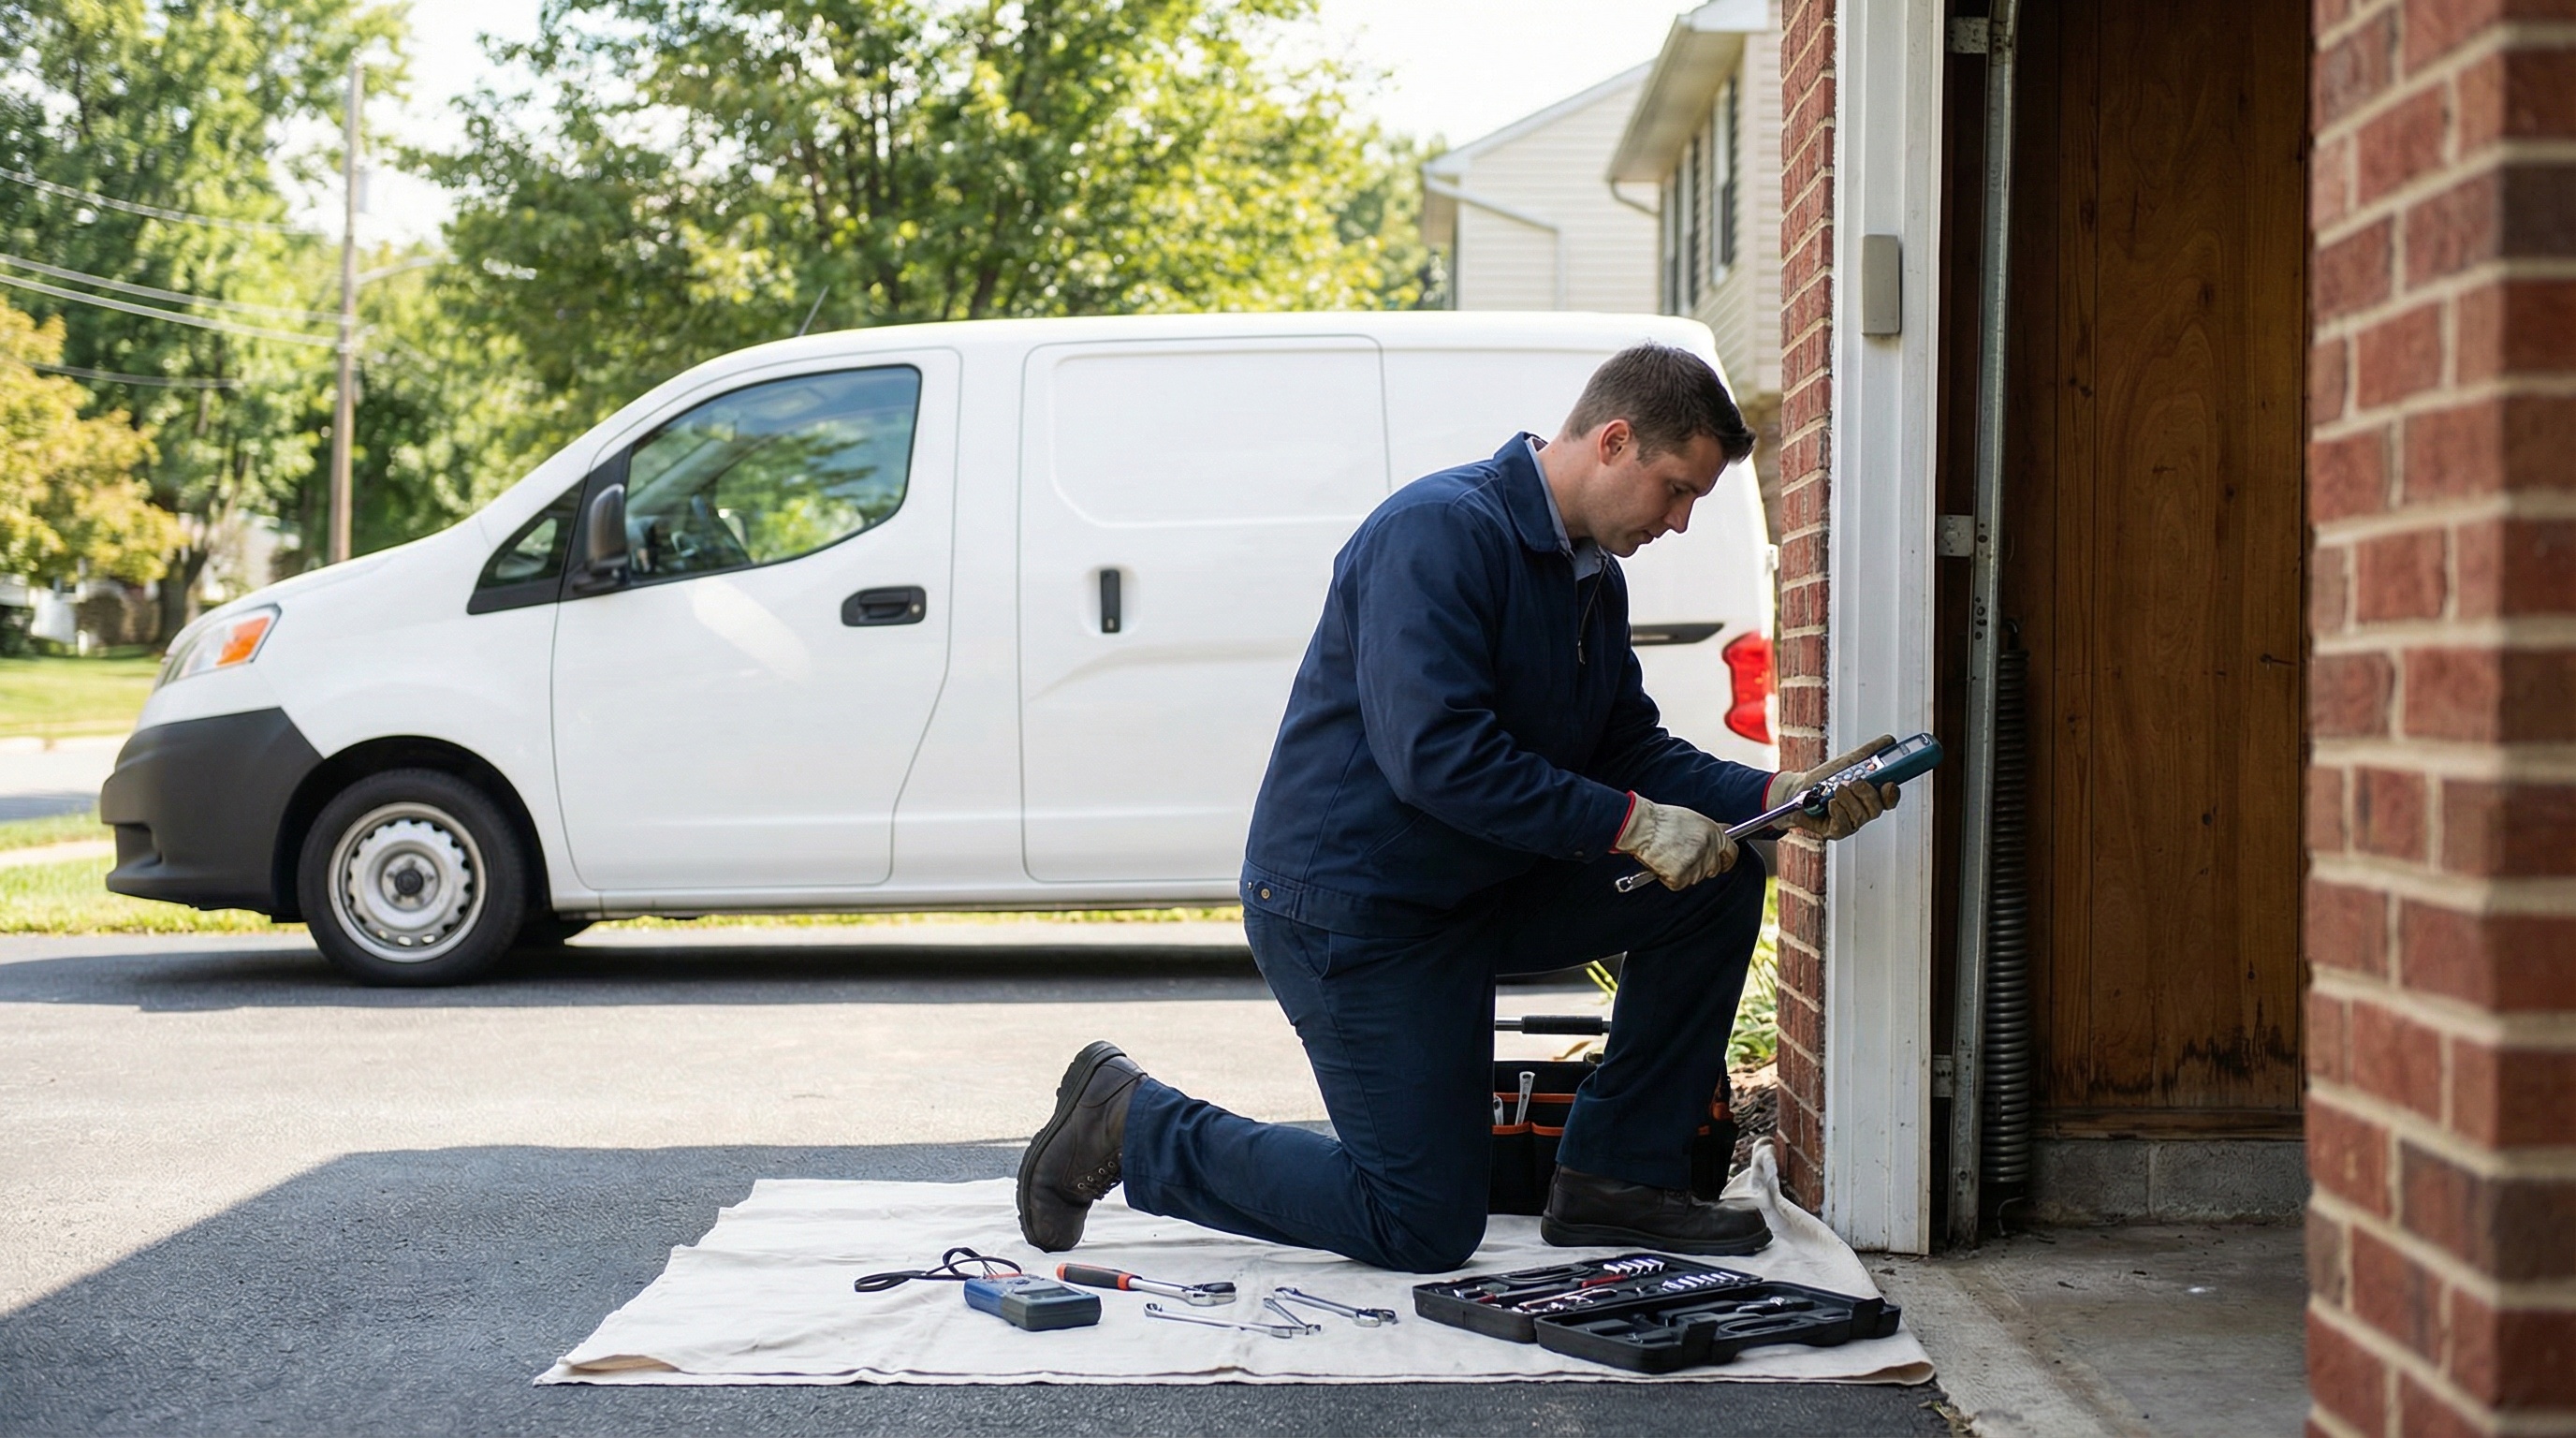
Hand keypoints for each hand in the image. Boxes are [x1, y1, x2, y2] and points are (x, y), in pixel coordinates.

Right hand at [1615, 794, 1737, 889]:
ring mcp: (1696, 866)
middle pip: (1713, 869)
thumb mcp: (1693, 819)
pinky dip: (1669, 877)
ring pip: (1695, 878)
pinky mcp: (1681, 877)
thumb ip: (1709, 832)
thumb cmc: (1662, 821)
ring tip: (1669, 854)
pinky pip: (1678, 883)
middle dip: (1701, 866)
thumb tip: (1723, 835)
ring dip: (1684, 871)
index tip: (1722, 863)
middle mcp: (1708, 851)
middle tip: (1683, 856)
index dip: (1726, 860)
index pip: (1731, 854)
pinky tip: (1663, 862)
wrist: (1643, 827)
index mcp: (1714, 835)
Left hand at [1769, 734, 1902, 839]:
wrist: (1798, 789)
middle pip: (1876, 809)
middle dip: (1867, 794)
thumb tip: (1890, 741)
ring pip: (1860, 816)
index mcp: (1870, 795)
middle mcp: (1863, 811)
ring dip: (1848, 800)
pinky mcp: (1836, 832)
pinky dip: (1838, 811)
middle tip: (1855, 783)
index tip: (1889, 784)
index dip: (1892, 794)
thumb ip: (1870, 751)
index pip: (1889, 799)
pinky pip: (1844, 825)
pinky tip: (1830, 803)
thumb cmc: (1825, 778)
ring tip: (1836, 789)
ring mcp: (1850, 823)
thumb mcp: (1849, 761)